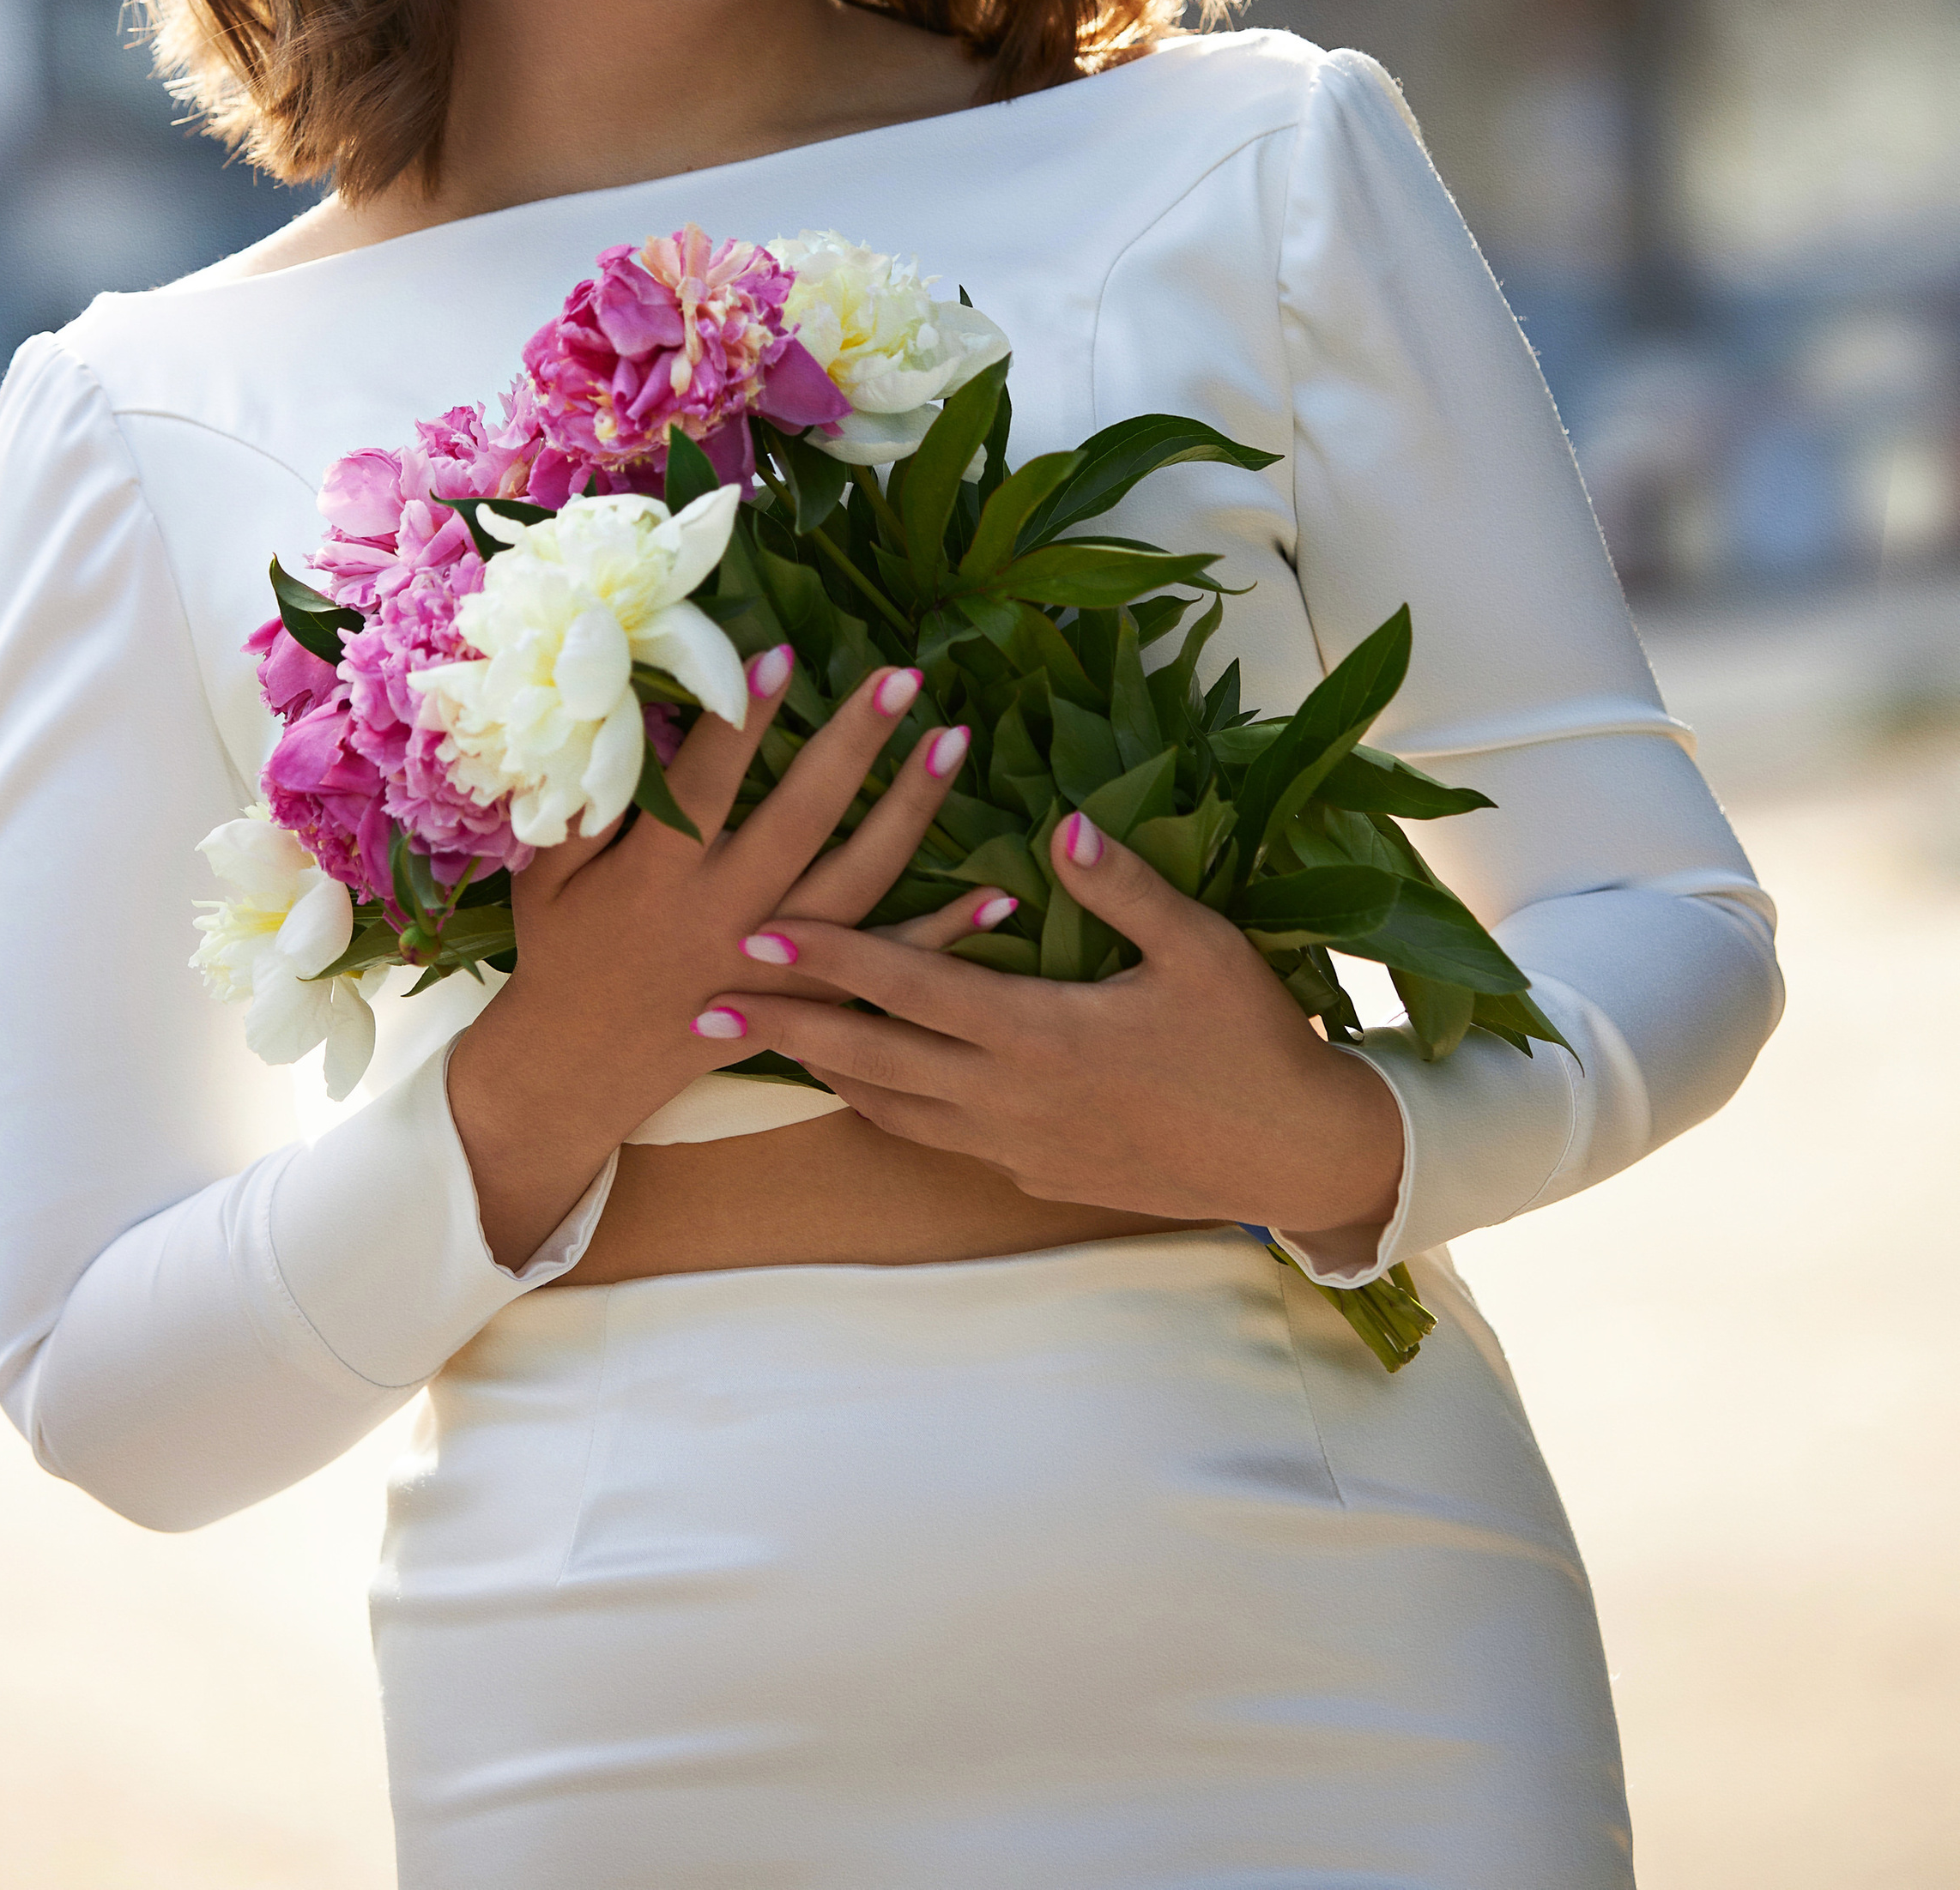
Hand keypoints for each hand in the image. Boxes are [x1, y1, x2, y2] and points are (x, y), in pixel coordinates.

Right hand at [445, 653, 1002, 1266]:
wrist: (576, 1072)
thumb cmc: (561, 951)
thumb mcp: (553, 874)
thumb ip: (590, 802)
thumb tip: (629, 714)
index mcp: (657, 879)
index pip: (707, 785)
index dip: (743, 720)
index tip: (782, 654)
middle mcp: (723, 918)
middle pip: (802, 822)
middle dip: (853, 745)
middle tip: (901, 678)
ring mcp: (773, 965)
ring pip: (858, 884)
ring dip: (911, 812)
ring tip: (952, 741)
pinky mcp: (805, 1005)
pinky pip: (885, 968)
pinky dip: (943, 932)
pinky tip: (998, 894)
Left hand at [697, 808, 1407, 1261]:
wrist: (1295, 1156)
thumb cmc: (1252, 1040)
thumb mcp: (1200, 946)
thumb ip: (1121, 886)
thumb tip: (1061, 822)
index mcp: (1040, 1035)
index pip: (908, 988)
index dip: (827, 957)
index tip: (753, 932)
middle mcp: (1012, 1100)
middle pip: (873, 1058)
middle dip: (786, 1024)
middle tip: (704, 1000)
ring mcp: (1020, 1149)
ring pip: (896, 1110)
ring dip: (827, 1071)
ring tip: (767, 1039)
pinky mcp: (1038, 1177)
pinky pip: (938, 1139)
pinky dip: (889, 1107)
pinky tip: (873, 1086)